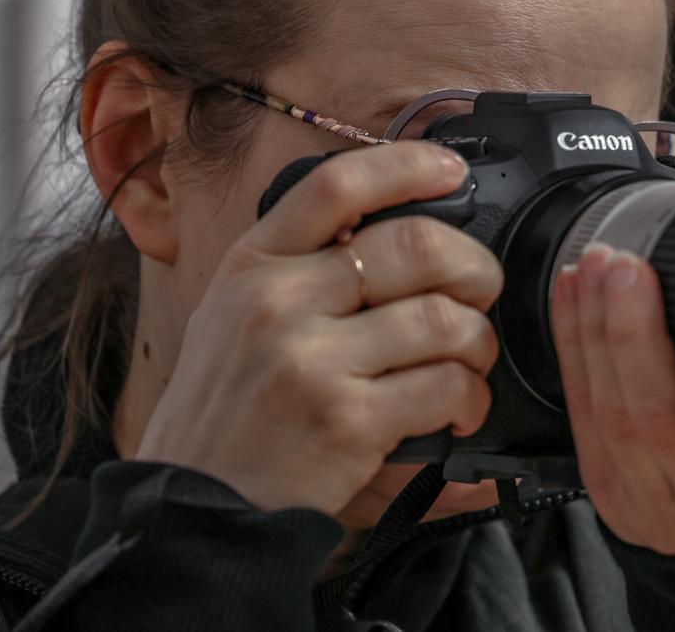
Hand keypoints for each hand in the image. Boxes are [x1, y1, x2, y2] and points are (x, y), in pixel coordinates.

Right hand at [133, 142, 503, 515]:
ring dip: (478, 341)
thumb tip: (381, 230)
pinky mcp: (347, 421)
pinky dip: (470, 398)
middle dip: (474, 267)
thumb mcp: (232, 317)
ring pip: (443, 319)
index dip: (408, 167)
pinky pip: (445, 386)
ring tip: (469, 363)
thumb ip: (296, 270)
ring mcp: (312, 361)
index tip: (450, 173)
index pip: (337, 186)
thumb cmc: (225, 413)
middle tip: (481, 291)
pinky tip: (459, 411)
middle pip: (415, 246)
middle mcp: (278, 303)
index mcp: (252, 265)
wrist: (194, 507)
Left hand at [551, 244, 674, 556]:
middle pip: (661, 424)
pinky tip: (571, 295)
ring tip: (597, 268)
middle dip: (636, 339)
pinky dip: (572, 344)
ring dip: (595, 331)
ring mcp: (648, 500)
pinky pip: (581, 409)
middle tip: (630, 271)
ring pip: (611, 414)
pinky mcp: (604, 484)